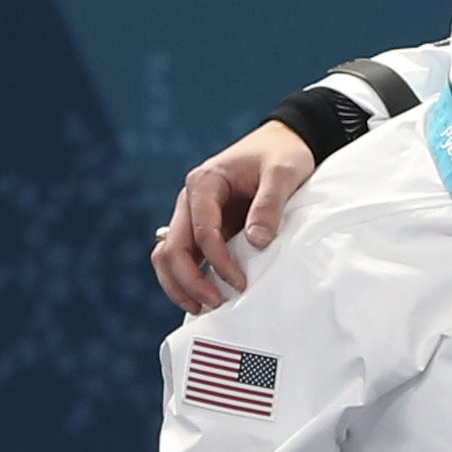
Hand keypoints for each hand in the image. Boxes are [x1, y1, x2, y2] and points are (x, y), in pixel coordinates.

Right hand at [154, 126, 320, 311]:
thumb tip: (256, 242)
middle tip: (214, 305)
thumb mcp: (283, 173)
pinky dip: (188, 277)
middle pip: (172, 247)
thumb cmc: (282, 154)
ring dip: (179, 283)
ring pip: (168, 254)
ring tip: (201, 308)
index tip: (239, 282)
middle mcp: (190, 200)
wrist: (281, 142)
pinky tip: (203, 297)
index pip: (202, 231)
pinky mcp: (203, 226)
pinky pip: (185, 255)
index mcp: (204, 182)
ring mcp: (193, 214)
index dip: (217, 261)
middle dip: (189, 280)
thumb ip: (269, 205)